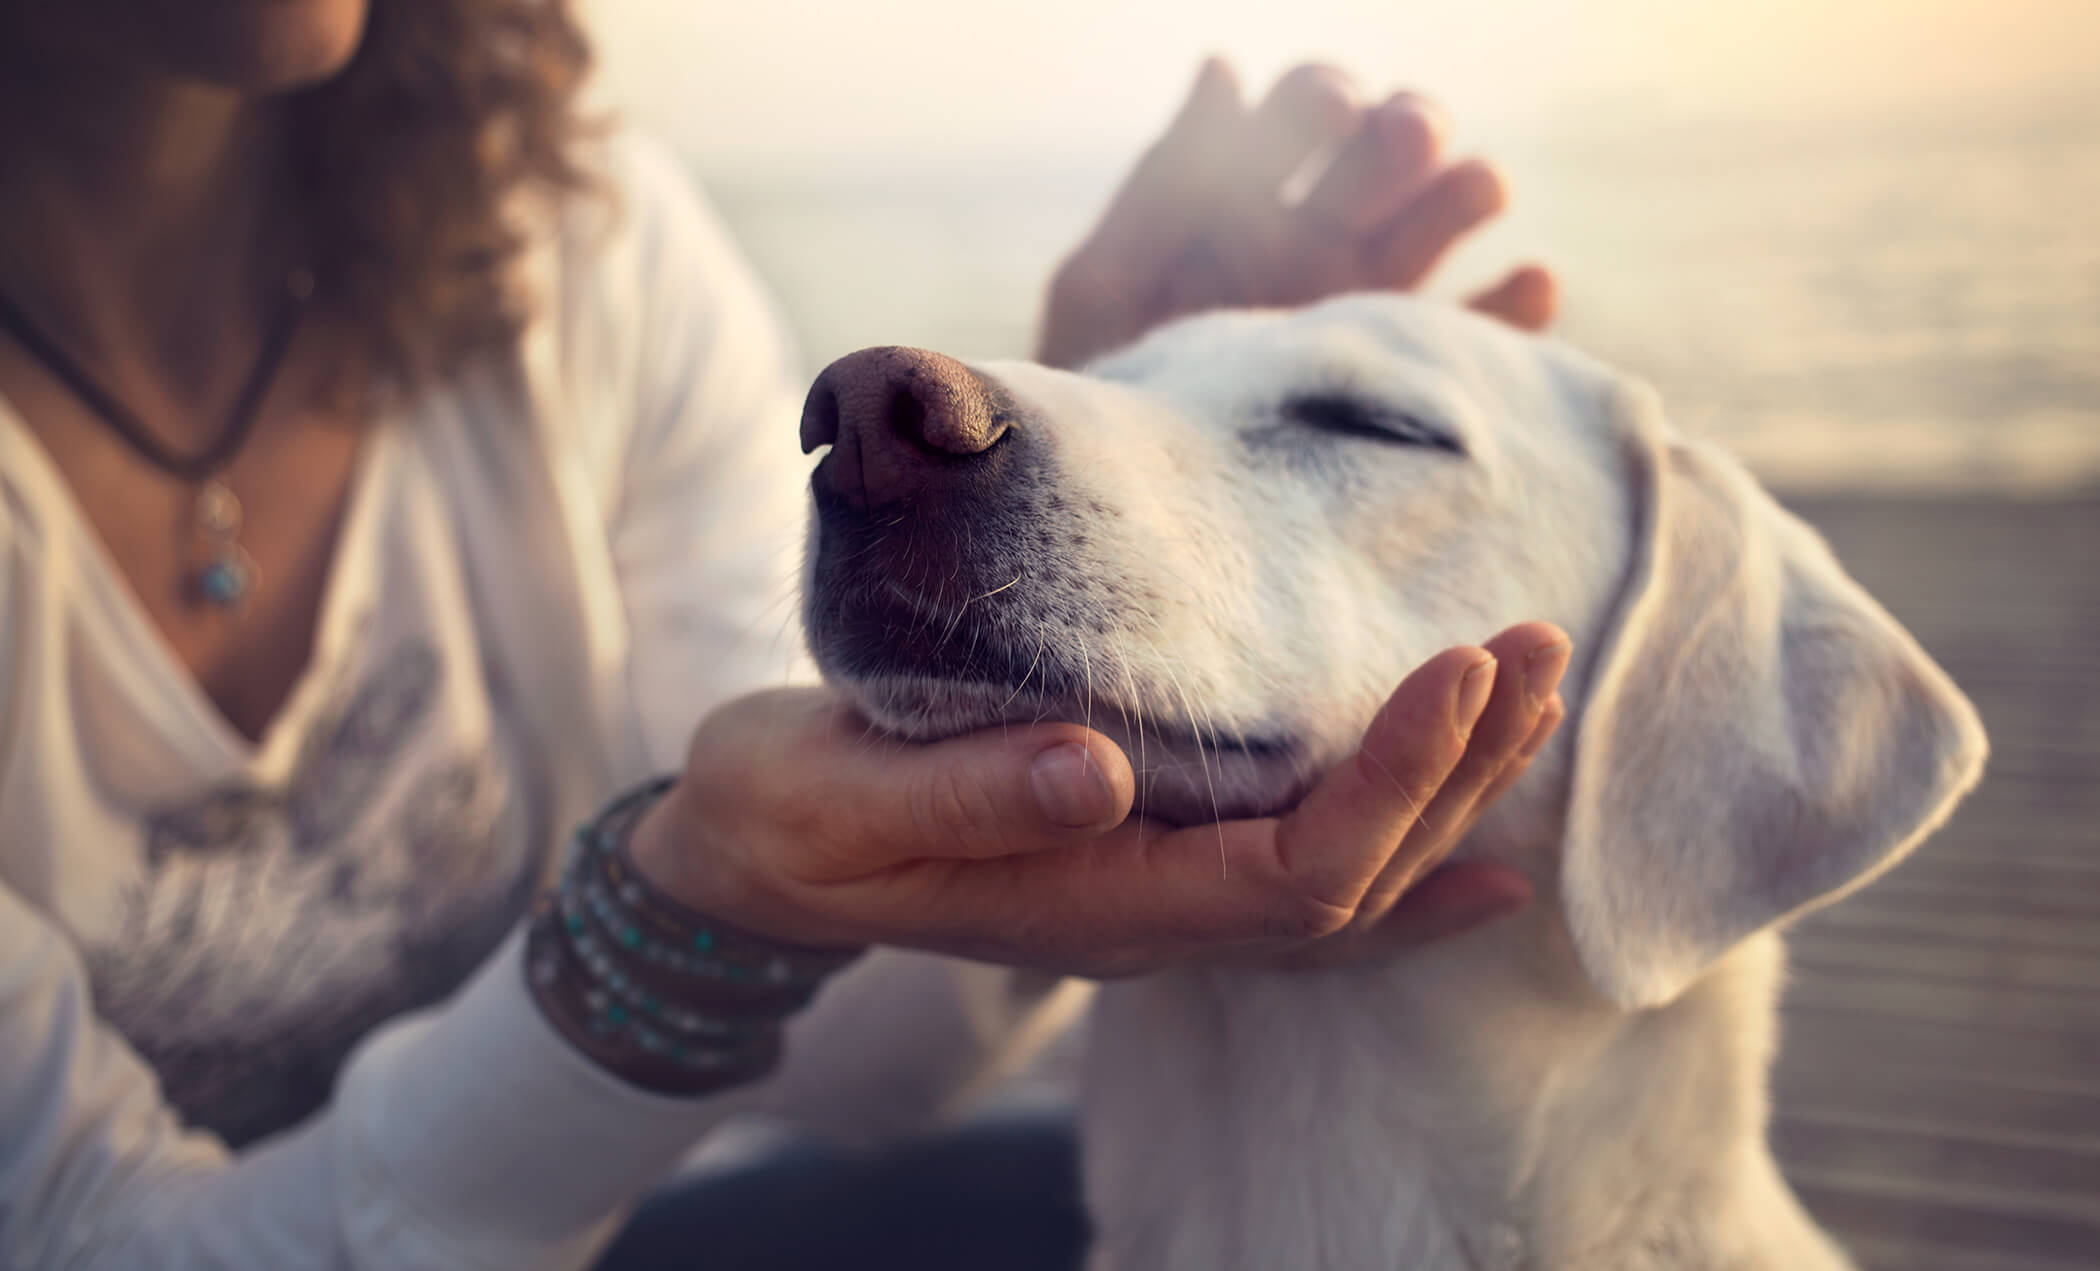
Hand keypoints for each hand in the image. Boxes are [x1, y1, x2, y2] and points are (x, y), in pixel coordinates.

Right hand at [629, 623, 1569, 978]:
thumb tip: (1096, 769)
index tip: (1460, 666)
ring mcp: (1158, 901)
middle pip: (1354, 879)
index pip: (1293, 871)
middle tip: (1534, 645)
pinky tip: (1485, 851)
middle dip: (1458, 768)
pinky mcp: (1150, 860)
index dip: (1392, 781)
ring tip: (1532, 693)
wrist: (750, 858)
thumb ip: (964, 794)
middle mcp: (1151, 919)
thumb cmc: (785, 817)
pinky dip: (1408, 862)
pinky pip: (1308, 885)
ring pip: (1348, 879)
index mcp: (1094, 905)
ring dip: (1452, 792)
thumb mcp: (837, 798)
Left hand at [1038, 60, 1556, 369]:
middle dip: (1404, 130)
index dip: (1323, 99)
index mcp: (1245, 204)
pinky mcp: (1410, 385)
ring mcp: (1370, 311)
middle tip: (1405, 137)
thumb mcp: (1106, 291)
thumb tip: (1224, 67)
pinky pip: (1482, 338)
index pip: (1304, 115)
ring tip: (1478, 188)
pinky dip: (1516, 307)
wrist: (1132, 526)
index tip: (1331, 110)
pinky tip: (1530, 282)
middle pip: (1386, 156)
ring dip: (1466, 191)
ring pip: (1441, 225)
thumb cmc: (1102, 404)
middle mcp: (1318, 245)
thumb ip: (1163, 187)